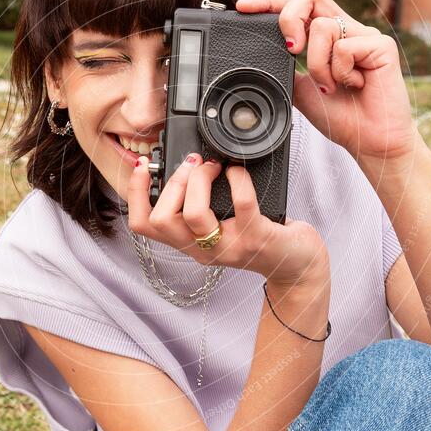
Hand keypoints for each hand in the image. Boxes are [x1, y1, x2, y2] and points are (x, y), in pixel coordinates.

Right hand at [127, 152, 328, 284]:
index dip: (135, 194)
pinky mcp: (257, 238)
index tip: (143, 166)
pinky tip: (239, 171)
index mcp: (189, 245)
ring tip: (213, 167)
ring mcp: (229, 246)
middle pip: (162, 220)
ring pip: (193, 214)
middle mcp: (203, 251)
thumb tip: (184, 165)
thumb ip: (199, 207)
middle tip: (194, 165)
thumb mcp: (219, 227)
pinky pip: (242, 203)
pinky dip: (239, 179)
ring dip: (200, 181)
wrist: (296, 265)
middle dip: (174, 182)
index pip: (144, 226)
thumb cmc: (258, 240)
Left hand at [237, 0, 417, 162]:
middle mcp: (346, 30)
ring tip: (332, 86)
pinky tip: (354, 85)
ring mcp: (365, 35)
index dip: (270, 1)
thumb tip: (264, 53)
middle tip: (291, 49)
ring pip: (323, 27)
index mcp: (328, 38)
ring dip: (318, 65)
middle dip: (290, 17)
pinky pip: (345, 47)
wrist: (369, 142)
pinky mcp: (382, 45)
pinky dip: (340, 72)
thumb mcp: (301, 90)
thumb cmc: (341, 118)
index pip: (299, 6)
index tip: (243, 7)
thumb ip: (287, 68)